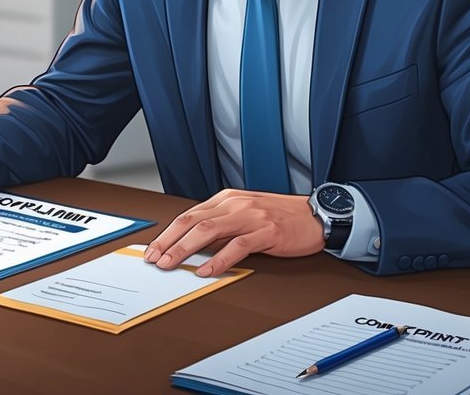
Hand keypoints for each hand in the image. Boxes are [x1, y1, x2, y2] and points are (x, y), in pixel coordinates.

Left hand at [144, 189, 324, 276]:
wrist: (316, 215)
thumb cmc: (281, 216)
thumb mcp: (245, 213)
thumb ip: (220, 224)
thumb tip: (193, 245)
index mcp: (226, 199)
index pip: (188, 216)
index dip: (167, 233)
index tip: (153, 249)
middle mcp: (235, 204)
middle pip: (192, 222)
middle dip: (168, 241)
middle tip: (154, 259)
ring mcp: (250, 217)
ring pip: (208, 231)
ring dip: (185, 249)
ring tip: (171, 264)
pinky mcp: (266, 232)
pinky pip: (237, 246)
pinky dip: (218, 260)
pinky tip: (206, 270)